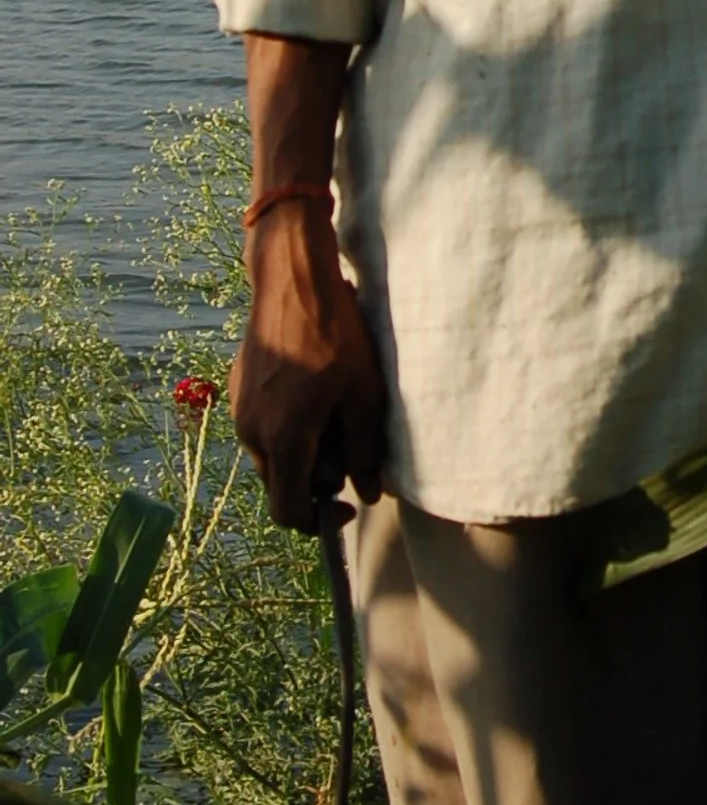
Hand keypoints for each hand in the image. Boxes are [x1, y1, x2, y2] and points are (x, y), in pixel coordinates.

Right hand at [229, 204, 390, 531]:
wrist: (291, 283)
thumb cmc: (335, 336)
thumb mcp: (364, 395)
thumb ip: (365, 451)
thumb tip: (369, 494)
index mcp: (284, 439)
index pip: (288, 511)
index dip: (317, 522)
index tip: (346, 507)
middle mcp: (252, 432)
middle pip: (282, 484)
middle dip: (315, 479)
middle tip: (348, 441)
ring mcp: (239, 411)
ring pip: (273, 455)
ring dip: (302, 450)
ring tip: (334, 408)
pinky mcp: (237, 391)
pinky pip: (263, 427)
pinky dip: (287, 426)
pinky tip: (312, 391)